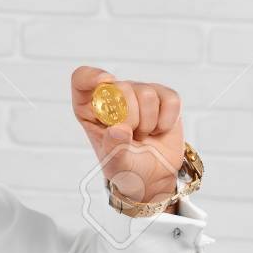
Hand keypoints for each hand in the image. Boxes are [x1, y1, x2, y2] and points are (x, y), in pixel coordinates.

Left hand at [71, 66, 184, 206]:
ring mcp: (138, 93)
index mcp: (90, 108)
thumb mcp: (114, 165)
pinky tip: (158, 130)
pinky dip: (167, 120)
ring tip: (143, 134)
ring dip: (148, 123)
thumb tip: (119, 129)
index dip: (91, 77)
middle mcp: (113, 95)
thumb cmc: (126, 167)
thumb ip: (114, 148)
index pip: (82, 79)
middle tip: (130, 136)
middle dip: (130, 118)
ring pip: (146, 94)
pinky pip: (170, 100)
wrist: (152, 176)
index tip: (105, 82)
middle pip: (121, 87)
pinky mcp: (163, 97)